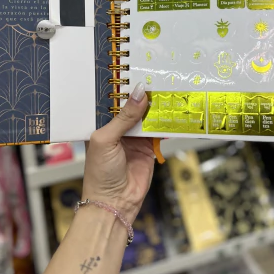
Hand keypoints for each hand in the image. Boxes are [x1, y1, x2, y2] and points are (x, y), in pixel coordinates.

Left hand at [82, 83, 153, 222]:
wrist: (115, 203)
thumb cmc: (100, 173)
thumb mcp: (106, 140)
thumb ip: (124, 117)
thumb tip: (139, 93)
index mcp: (101, 125)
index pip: (113, 101)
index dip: (123, 88)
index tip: (135, 70)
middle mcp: (118, 129)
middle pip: (132, 107)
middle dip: (142, 95)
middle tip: (156, 75)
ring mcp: (134, 138)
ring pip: (147, 117)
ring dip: (156, 107)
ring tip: (167, 88)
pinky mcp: (148, 148)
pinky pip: (158, 131)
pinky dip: (166, 123)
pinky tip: (173, 111)